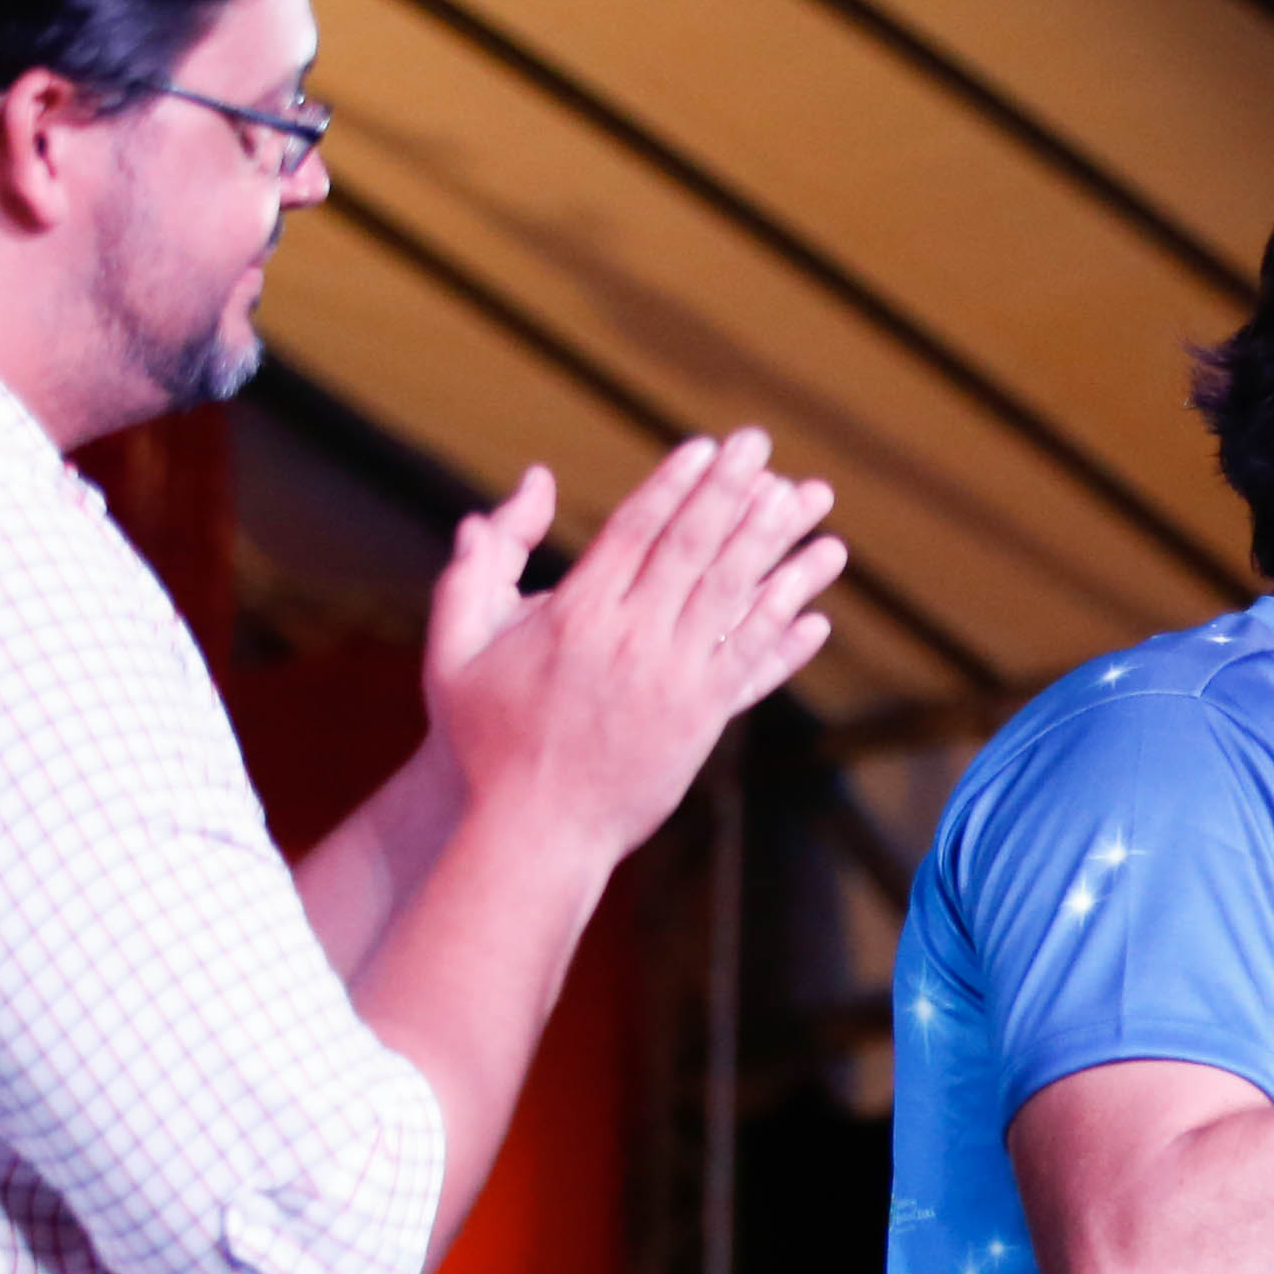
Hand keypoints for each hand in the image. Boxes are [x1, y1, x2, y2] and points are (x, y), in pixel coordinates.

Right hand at [418, 431, 842, 869]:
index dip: (676, 485)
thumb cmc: (485, 736)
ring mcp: (676, 683)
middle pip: (695, 551)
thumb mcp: (455, 645)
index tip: (707, 447)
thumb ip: (480, 564)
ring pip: (737, 601)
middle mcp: (633, 642)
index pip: (637, 531)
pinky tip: (819, 606)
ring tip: (813, 504)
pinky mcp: (702, 723)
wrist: (532, 828)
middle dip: (732, 492)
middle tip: (763, 445)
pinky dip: (787, 636)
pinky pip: (753, 668)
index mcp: (575, 616)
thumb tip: (525, 489)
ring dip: (780, 549)